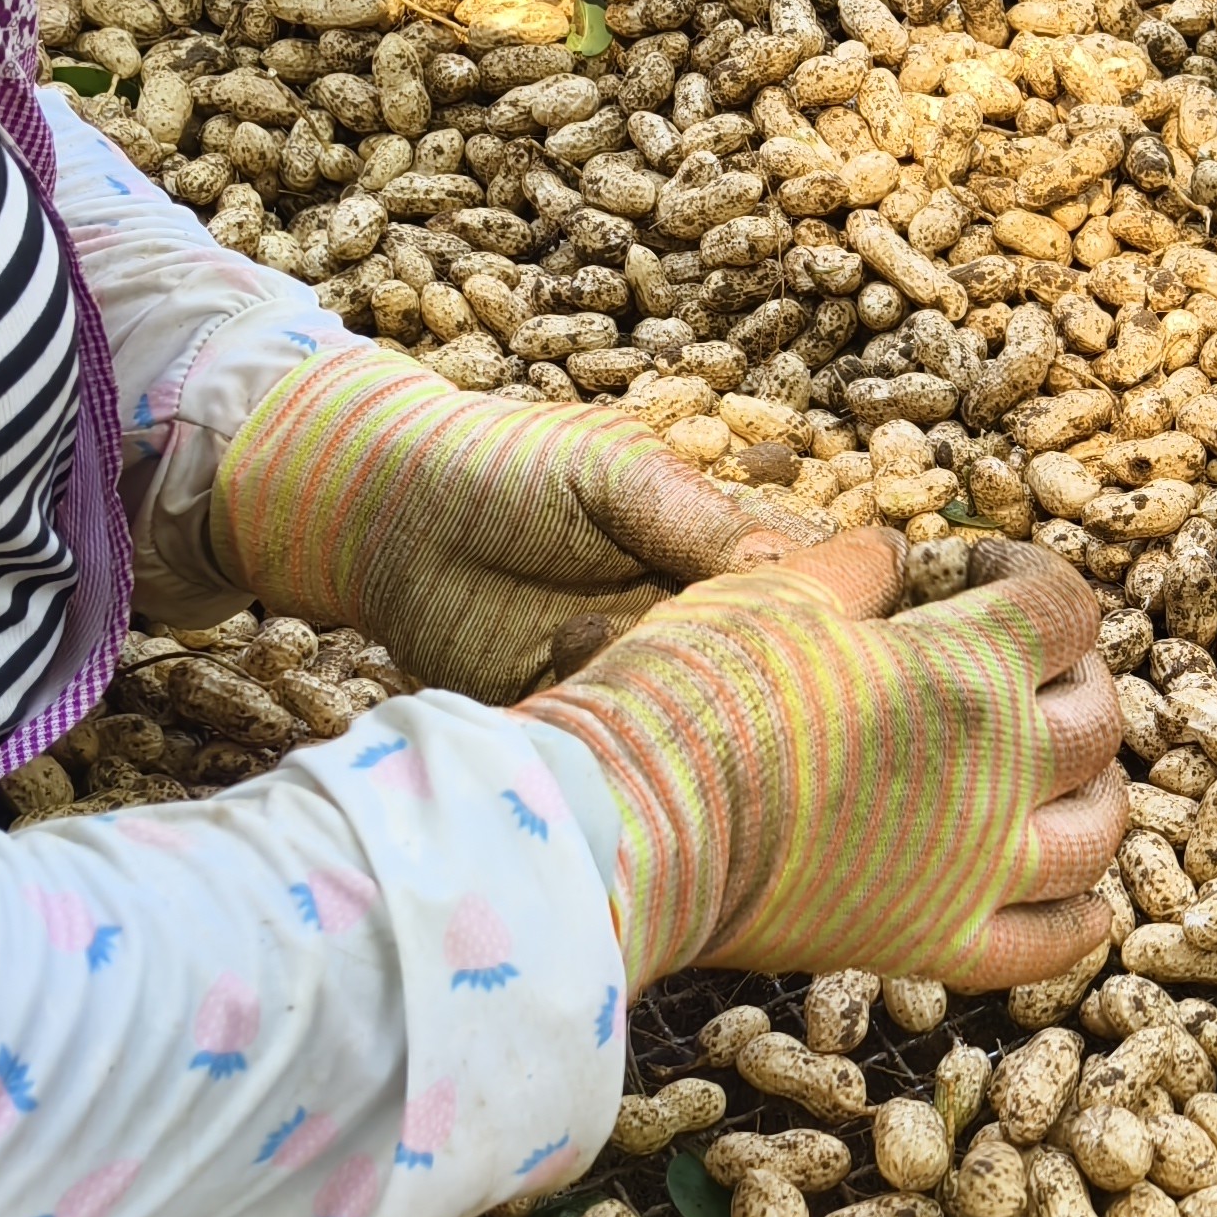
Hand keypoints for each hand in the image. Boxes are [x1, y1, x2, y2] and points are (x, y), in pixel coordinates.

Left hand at [216, 347, 826, 702]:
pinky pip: (625, 749)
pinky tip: (587, 689)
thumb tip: (798, 565)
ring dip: (690, 709)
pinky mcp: (579, 720)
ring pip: (706, 718)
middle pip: (774, 670)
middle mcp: (691, 620)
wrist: (375, 513)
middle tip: (749, 679)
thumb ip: (702, 521)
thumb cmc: (504, 467)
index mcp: (719, 552)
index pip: (814, 591)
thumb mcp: (614, 475)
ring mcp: (638, 674)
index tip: (841, 633)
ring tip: (647, 673)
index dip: (840, 617)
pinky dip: (620, 738)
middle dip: (772, 683)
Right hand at [522, 531, 1129, 991]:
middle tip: (1028, 666)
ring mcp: (978, 866)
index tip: (990, 571)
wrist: (630, 826)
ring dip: (1097, 792)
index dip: (1036, 576)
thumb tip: (891, 554)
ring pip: (1094, 832)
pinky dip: (1079, 922)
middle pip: (1097, 718)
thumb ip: (853, 568)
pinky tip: (1088, 901)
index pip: (1062, 609)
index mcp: (968, 667)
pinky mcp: (936, 941)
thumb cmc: (694, 696)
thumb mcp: (772, 592)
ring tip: (1069, 773)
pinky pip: (1045, 944)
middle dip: (1076, 678)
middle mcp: (998, 769)